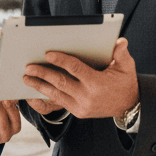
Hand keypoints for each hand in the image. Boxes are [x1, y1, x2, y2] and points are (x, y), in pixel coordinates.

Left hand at [22, 38, 137, 119]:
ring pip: (56, 95)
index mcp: (97, 83)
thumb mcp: (126, 66)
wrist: (129, 106)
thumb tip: (120, 41)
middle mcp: (87, 97)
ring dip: (40, 86)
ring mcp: (81, 107)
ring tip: (27, 78)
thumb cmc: (125, 82)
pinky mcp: (78, 113)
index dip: (61, 60)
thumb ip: (122, 53)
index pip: (75, 69)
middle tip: (29, 66)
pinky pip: (59, 103)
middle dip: (43, 74)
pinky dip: (46, 96)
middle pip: (60, 83)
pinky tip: (36, 89)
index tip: (48, 54)